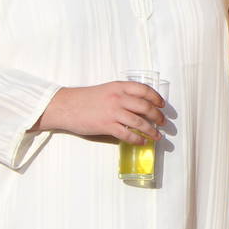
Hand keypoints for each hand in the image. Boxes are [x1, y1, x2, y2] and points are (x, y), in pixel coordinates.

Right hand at [35, 81, 165, 143]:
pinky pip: (127, 134)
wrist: (65, 106)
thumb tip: (139, 105)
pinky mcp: (106, 126)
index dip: (156, 98)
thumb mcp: (106, 90)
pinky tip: (142, 141)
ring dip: (151, 130)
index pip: (144, 90)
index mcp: (119, 87)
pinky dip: (137, 139)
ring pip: (139, 122)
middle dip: (158, 116)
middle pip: (145, 107)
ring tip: (157, 136)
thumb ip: (122, 95)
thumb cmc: (85, 99)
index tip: (162, 104)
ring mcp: (113, 112)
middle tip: (163, 122)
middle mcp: (118, 98)